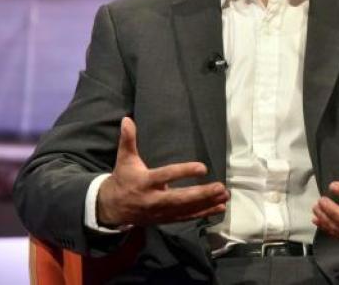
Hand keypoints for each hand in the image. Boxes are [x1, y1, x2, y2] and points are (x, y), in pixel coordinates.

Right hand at [97, 117, 228, 226]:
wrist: (112, 208)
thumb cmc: (123, 178)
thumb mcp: (124, 158)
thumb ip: (127, 140)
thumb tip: (127, 119)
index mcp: (145, 182)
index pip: (166, 176)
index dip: (184, 172)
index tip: (202, 168)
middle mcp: (154, 199)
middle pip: (180, 198)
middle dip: (201, 194)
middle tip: (219, 187)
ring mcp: (161, 212)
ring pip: (186, 209)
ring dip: (207, 203)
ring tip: (225, 196)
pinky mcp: (166, 218)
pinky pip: (187, 217)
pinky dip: (204, 213)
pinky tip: (219, 208)